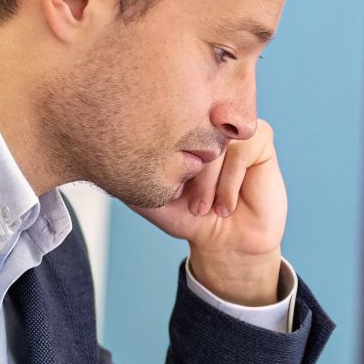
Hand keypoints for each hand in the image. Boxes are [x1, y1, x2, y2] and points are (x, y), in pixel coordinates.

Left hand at [133, 120, 286, 305]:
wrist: (226, 243)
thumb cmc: (189, 217)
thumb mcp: (151, 197)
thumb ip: (131, 174)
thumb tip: (104, 150)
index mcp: (177, 129)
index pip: (163, 124)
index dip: (167, 162)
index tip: (172, 195)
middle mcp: (204, 121)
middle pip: (190, 131)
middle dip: (190, 175)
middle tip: (193, 206)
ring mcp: (231, 127)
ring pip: (216, 142)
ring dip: (209, 183)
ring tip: (207, 208)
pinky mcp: (259, 138)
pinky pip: (242, 149)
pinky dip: (229, 183)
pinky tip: (226, 206)